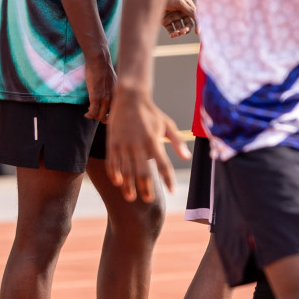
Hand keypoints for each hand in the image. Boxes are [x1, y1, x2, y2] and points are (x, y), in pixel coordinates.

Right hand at [85, 54, 115, 122]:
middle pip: (110, 117)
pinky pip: (92, 112)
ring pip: (100, 117)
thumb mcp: (115, 82)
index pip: (120, 112)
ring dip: (94, 117)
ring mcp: (105, 99)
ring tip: (90, 113)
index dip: (113, 116)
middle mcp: (114, 98)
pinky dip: (89, 115)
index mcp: (120, 95)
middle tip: (97, 115)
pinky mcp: (95, 97)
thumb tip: (114, 96)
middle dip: (103, 118)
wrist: (100, 62)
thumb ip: (115, 91)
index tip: (107, 115)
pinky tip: (86, 114)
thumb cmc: (105, 70)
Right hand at [105, 85, 190, 202]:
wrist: (129, 98)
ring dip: (129, 185)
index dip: (168, 178)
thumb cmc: (152, 113)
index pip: (163, 164)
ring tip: (132, 198)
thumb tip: (187, 158)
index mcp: (153, 141)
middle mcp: (138, 144)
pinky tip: (118, 183)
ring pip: (126, 169)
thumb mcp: (168, 124)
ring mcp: (123, 144)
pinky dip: (114, 173)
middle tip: (149, 199)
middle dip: (145, 187)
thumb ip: (177, 141)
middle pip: (142, 171)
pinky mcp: (112, 143)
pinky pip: (112, 161)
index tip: (172, 190)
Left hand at [163, 0, 197, 38]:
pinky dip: (173, 34)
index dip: (197, 24)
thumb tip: (199, 18)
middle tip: (183, 31)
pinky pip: (171, 30)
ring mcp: (173, 17)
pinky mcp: (166, 22)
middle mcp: (181, 12)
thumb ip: (190, 10)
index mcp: (187, 6)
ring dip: (180, 32)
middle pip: (188, 24)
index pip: (194, 17)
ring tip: (177, 33)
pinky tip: (173, 35)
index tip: (197, 32)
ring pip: (180, 28)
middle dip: (186, 29)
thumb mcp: (180, 2)